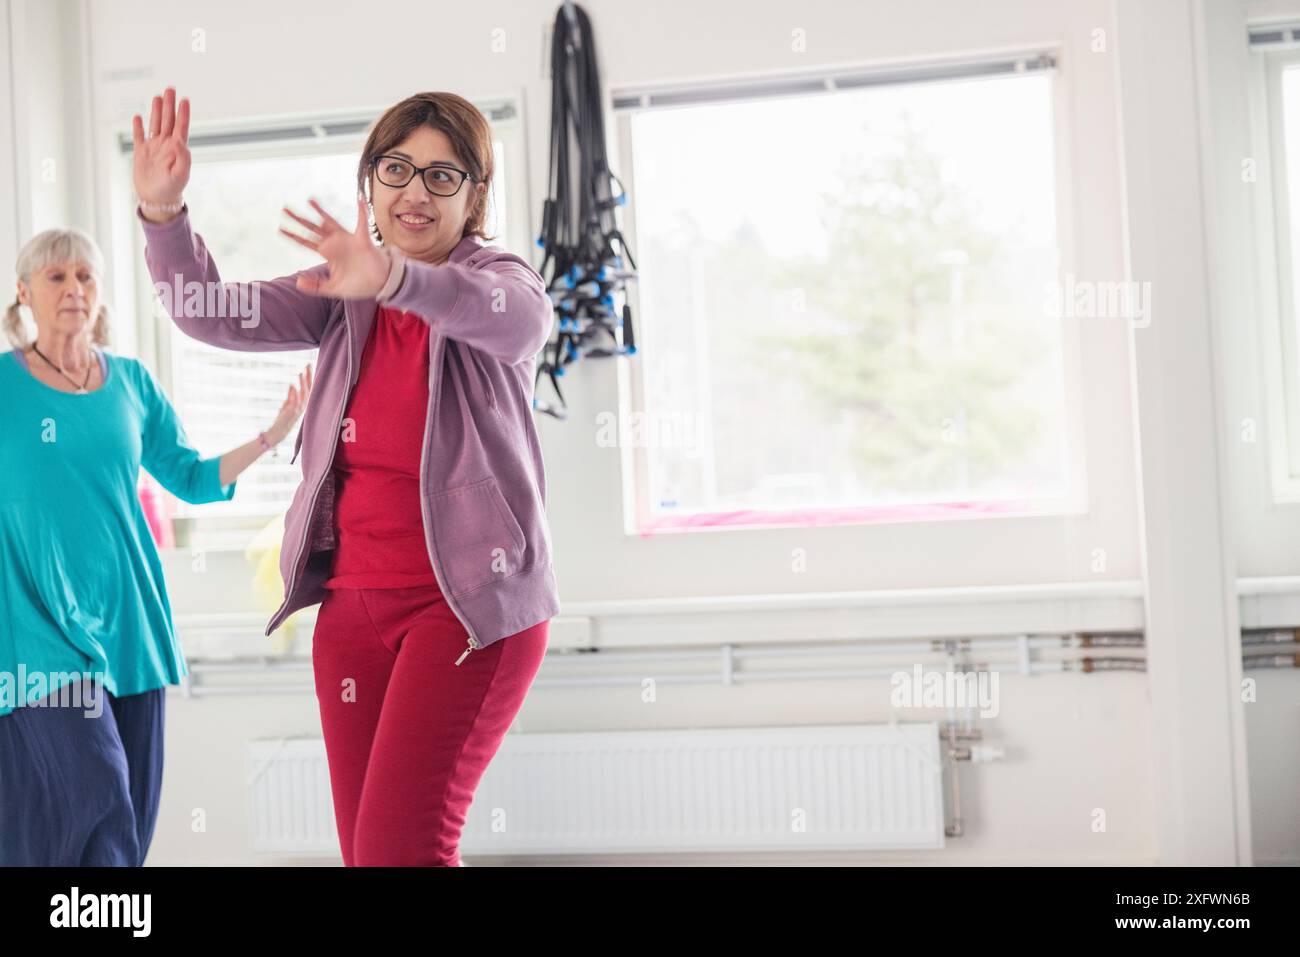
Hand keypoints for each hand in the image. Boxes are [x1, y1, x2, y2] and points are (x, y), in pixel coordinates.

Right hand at [132, 87, 190, 218]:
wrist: (157, 200)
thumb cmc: (171, 189)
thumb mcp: (180, 174)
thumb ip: (183, 157)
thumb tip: (180, 141)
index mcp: (177, 149)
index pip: (181, 127)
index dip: (183, 113)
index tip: (185, 99)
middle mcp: (166, 145)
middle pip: (168, 121)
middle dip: (169, 105)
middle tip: (170, 89)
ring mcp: (153, 147)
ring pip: (156, 124)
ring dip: (157, 111)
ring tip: (158, 97)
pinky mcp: (141, 152)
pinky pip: (139, 136)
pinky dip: (138, 126)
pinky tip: (138, 117)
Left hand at [264, 364, 312, 444]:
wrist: (278, 432)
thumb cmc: (283, 419)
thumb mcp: (287, 405)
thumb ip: (290, 396)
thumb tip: (292, 385)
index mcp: (303, 403)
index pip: (309, 387)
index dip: (309, 376)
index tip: (309, 366)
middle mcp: (303, 405)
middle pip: (309, 388)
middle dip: (309, 377)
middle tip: (308, 365)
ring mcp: (299, 409)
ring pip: (303, 394)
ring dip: (302, 383)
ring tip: (301, 373)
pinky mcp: (292, 413)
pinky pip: (294, 401)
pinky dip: (294, 393)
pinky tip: (293, 385)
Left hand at [280, 195, 389, 298]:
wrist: (379, 285)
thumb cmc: (359, 284)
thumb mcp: (334, 288)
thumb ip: (316, 286)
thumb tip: (299, 281)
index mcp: (328, 253)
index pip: (306, 243)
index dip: (293, 236)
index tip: (280, 229)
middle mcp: (335, 244)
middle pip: (313, 228)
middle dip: (299, 219)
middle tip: (284, 209)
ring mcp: (347, 240)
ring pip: (330, 221)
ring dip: (320, 211)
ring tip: (309, 200)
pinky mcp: (362, 240)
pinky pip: (362, 223)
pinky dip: (362, 211)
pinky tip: (360, 199)